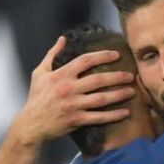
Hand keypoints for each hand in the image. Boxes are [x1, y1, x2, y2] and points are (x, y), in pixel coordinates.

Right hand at [17, 36, 135, 143]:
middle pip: (98, 80)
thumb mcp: (39, 73)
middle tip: (131, 75)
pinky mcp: (77, 120)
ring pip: (102, 99)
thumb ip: (52, 55)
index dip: (102, 56)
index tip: (117, 55)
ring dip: (119, 95)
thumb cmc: (36, 98)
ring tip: (132, 91)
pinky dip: (114, 115)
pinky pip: (99, 117)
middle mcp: (69, 89)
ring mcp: (74, 105)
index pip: (85, 61)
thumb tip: (62, 39)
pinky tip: (126, 112)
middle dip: (117, 76)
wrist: (31, 124)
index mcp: (61, 75)